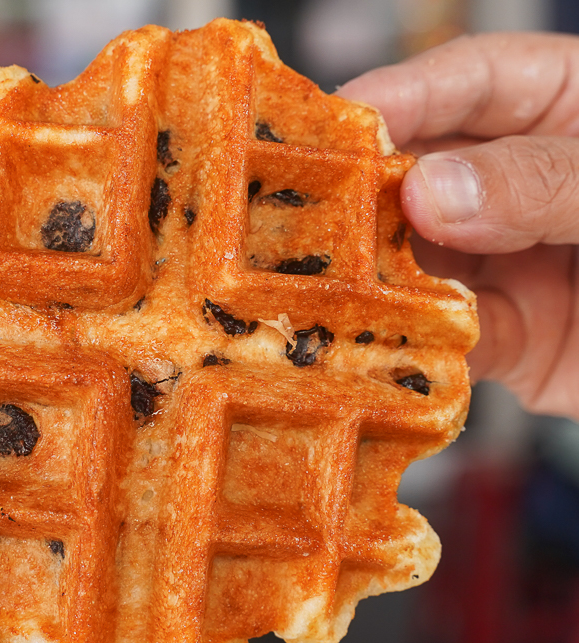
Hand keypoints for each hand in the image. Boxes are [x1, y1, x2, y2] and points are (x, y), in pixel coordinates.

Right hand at [338, 33, 578, 418]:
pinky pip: (448, 336)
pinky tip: (385, 338)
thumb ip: (548, 180)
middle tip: (307, 210)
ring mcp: (513, 262)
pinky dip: (415, 341)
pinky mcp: (512, 338)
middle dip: (367, 194)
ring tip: (329, 280)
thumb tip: (432, 190)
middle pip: (424, 175)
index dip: (405, 96)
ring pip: (421, 260)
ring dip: (376, 273)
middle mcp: (524, 186)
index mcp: (568, 112)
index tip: (342, 120)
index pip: (473, 83)